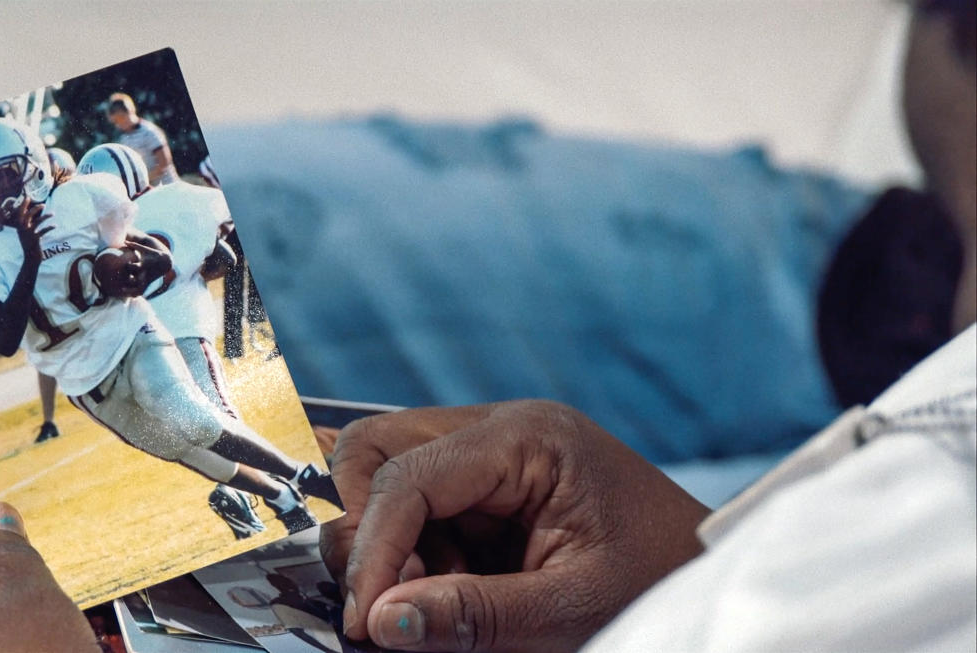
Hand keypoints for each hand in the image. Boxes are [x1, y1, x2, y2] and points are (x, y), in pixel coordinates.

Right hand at [11, 201, 52, 261]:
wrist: (30, 258)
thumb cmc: (29, 244)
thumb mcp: (26, 233)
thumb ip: (28, 223)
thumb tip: (31, 212)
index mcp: (19, 227)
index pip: (20, 213)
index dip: (23, 205)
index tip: (28, 197)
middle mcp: (22, 229)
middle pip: (28, 215)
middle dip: (35, 208)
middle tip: (43, 205)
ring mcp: (28, 234)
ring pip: (37, 222)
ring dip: (45, 217)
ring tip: (53, 214)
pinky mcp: (35, 240)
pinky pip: (43, 231)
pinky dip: (49, 227)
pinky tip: (55, 225)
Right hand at [320, 400, 711, 652]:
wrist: (706, 571)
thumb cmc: (657, 582)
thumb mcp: (571, 610)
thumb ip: (473, 615)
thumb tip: (379, 620)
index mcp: (528, 439)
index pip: (407, 476)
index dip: (372, 548)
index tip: (365, 620)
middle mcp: (499, 427)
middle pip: (376, 450)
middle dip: (366, 528)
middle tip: (390, 603)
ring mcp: (490, 447)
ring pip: (386, 473)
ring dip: (389, 541)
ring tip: (432, 599)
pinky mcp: (486, 478)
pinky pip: (417, 501)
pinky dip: (412, 547)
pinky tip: (447, 586)